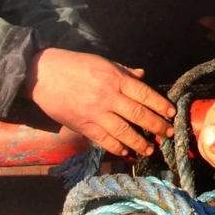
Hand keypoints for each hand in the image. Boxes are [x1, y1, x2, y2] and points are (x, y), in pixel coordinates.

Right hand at [22, 48, 175, 157]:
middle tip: (169, 133)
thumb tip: (143, 76)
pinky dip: (117, 147)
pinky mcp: (83, 125)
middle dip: (157, 125)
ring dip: (140, 142)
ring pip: (123, 131)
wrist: (43, 75)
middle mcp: (108, 96)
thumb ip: (124, 71)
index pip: (144, 93)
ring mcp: (96, 113)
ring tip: (151, 149)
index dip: (160, 105)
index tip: (171, 113)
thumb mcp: (104, 62)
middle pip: (138, 114)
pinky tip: (127, 152)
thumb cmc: (76, 65)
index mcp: (116, 79)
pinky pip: (104, 139)